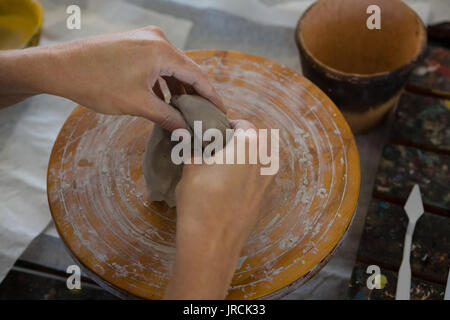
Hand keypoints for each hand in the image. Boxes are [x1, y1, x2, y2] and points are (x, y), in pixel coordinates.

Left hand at [0, 26, 223, 130]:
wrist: (59, 67)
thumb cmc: (96, 83)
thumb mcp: (137, 104)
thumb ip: (167, 118)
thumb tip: (187, 134)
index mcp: (163, 51)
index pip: (199, 76)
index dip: (212, 97)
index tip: (222, 114)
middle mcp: (158, 40)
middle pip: (187, 71)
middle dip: (196, 95)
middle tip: (205, 116)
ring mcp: (145, 40)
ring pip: (172, 68)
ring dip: (179, 90)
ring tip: (186, 112)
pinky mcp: (134, 44)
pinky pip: (158, 64)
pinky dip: (164, 82)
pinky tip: (165, 100)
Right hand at [164, 120, 274, 298]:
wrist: (212, 242)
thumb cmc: (200, 199)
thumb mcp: (191, 166)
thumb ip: (191, 145)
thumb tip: (183, 132)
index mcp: (250, 144)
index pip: (244, 124)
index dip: (228, 125)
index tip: (216, 131)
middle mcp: (266, 161)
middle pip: (258, 141)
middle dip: (242, 140)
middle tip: (221, 148)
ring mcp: (271, 183)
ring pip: (263, 160)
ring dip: (249, 158)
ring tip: (227, 167)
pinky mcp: (268, 201)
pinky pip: (263, 180)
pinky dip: (252, 177)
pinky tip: (233, 187)